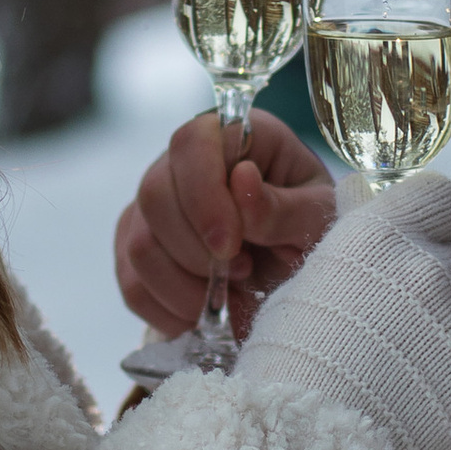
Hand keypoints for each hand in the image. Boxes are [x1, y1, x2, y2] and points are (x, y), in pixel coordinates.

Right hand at [114, 108, 336, 339]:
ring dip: (185, 286)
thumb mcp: (318, 218)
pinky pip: (132, 283)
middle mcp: (182, 163)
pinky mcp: (138, 246)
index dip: (203, 196)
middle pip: (153, 195)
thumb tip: (241, 180)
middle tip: (242, 272)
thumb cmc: (311, 228)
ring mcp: (153, 206)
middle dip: (195, 251)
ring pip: (139, 245)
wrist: (297, 265)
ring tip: (230, 295)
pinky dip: (169, 310)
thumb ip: (285, 206)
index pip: (191, 144)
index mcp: (234, 137)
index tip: (232, 246)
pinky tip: (205, 312)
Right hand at [242, 170, 450, 449]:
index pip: (442, 197)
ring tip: (402, 381)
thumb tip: (365, 206)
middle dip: (433, 291)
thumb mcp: (301, 291)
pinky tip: (418, 411)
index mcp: (381, 237)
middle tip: (393, 333)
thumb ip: (349, 252)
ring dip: (450, 340)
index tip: (413, 243)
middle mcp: (433, 270)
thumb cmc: (286, 373)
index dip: (430, 220)